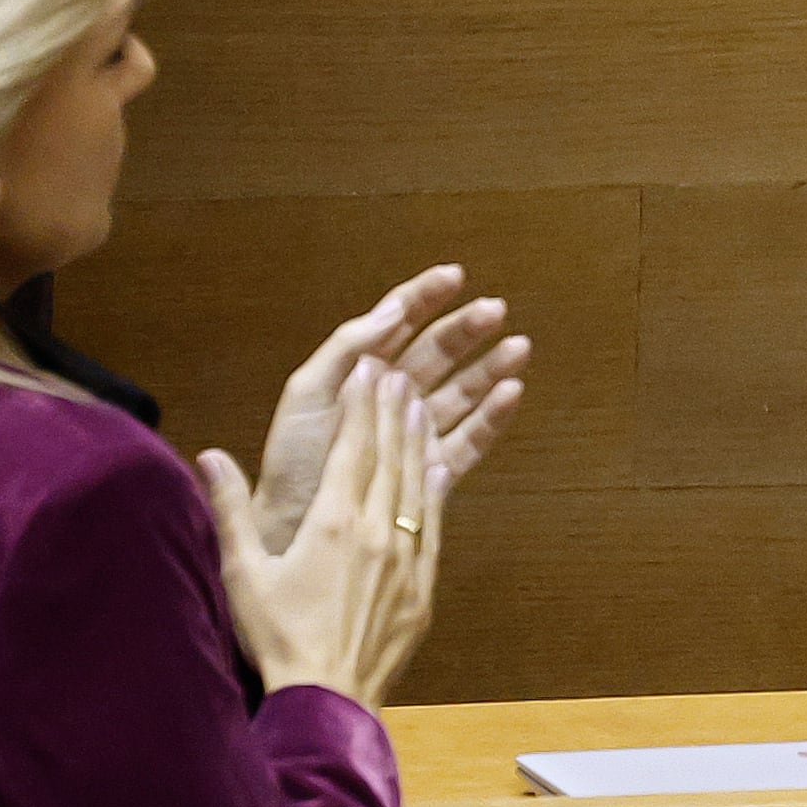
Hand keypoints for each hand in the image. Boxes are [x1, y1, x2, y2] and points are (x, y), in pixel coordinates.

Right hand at [200, 359, 439, 705]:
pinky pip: (433, 523)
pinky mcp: (422, 585)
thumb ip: (230, 510)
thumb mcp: (242, 574)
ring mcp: (405, 557)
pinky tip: (438, 466)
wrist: (327, 698)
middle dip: (391, 408)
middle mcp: (376, 530)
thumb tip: (209, 455)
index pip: (352, 446)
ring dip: (417, 439)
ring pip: (415, 482)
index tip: (368, 368)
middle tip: (398, 369)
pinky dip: (435, 488)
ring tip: (420, 402)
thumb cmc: (277, 639)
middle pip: (389, 455)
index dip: (361, 404)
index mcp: (332, 523)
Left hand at [253, 264, 531, 554]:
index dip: (427, 296)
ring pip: (462, 391)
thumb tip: (394, 309)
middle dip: (467, 329)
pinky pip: (470, 440)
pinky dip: (492, 417)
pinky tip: (512, 394)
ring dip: (491, 368)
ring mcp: (415, 431)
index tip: (454, 276)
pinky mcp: (431, 469)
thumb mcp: (307, 393)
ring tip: (518, 348)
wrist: (287, 530)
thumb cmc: (291, 463)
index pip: (400, 322)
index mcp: (361, 371)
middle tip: (495, 310)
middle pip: (439, 352)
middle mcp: (393, 396)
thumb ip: (347, 347)